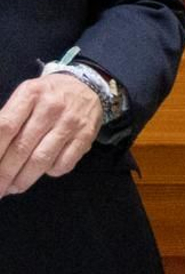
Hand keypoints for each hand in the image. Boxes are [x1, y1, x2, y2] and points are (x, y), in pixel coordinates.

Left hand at [0, 73, 102, 195]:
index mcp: (31, 94)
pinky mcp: (86, 136)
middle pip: (21, 148)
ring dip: (23, 179)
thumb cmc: (47, 96)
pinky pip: (63, 164)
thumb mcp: (24, 96)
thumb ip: (7, 119)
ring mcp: (71, 122)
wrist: (87, 86)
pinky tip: (43, 171)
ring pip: (41, 160)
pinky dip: (50, 172)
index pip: (5, 127)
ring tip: (13, 187)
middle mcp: (51, 107)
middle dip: (4, 173)